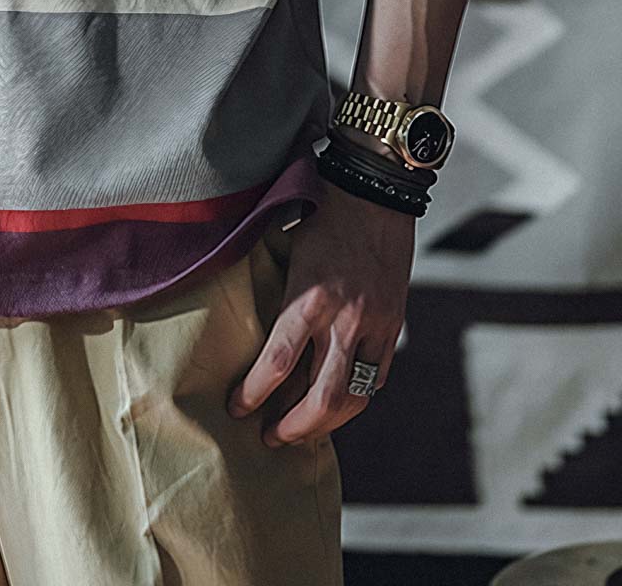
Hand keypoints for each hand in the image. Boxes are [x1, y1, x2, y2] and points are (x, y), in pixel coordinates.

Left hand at [227, 181, 414, 444]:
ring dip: (324, 424)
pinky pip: (375, 378)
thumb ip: (274, 291)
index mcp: (309, 297)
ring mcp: (374, 326)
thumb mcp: (287, 249)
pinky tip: (335, 406)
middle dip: (292, 426)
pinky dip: (354, 398)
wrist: (376, 191)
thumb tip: (248, 326)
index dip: (253, 394)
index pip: (277, 363)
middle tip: (269, 437)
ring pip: (352, 397)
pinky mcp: (393, 326)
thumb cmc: (322, 212)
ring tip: (301, 433)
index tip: (236, 408)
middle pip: (319, 397)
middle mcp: (344, 319)